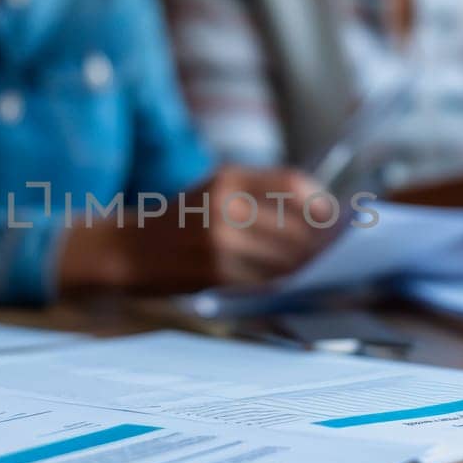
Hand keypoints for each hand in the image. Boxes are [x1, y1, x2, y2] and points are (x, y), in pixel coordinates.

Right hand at [58, 166, 333, 292]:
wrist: (127, 250)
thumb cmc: (179, 221)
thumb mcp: (213, 190)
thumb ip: (258, 195)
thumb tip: (319, 214)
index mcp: (228, 177)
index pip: (293, 185)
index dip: (320, 203)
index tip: (332, 218)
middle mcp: (226, 205)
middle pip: (296, 226)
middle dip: (320, 244)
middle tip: (335, 254)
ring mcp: (221, 242)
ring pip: (285, 258)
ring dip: (306, 268)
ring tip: (317, 272)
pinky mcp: (216, 273)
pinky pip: (265, 281)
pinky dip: (282, 285)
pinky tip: (288, 285)